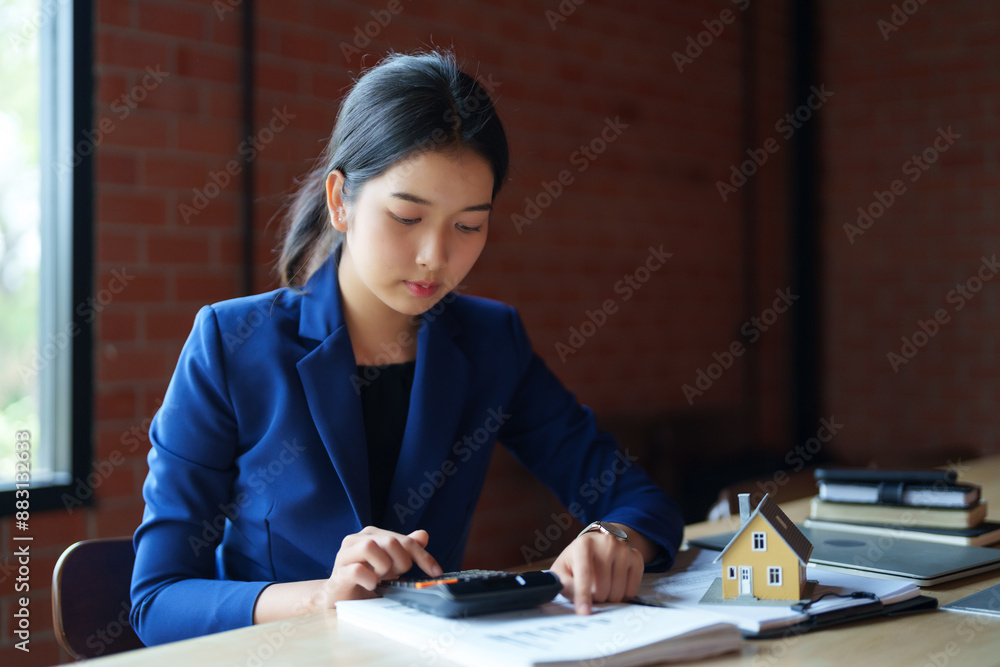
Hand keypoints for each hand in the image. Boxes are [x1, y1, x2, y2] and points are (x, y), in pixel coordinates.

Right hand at [324, 527, 442, 604]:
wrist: (341, 598)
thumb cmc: (368, 578)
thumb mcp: (392, 565)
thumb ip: (405, 549)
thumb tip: (423, 535)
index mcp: (373, 534)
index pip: (405, 540)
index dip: (423, 556)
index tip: (436, 572)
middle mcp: (357, 539)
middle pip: (390, 542)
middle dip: (401, 563)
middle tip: (395, 576)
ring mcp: (345, 554)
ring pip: (370, 547)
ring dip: (383, 567)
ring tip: (381, 578)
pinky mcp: (338, 572)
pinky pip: (357, 569)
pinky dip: (369, 579)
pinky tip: (371, 585)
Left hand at [549, 524, 643, 614]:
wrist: (598, 544)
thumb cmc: (577, 560)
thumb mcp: (562, 569)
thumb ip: (564, 584)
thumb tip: (577, 598)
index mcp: (584, 545)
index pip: (585, 575)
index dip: (583, 595)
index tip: (584, 612)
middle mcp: (606, 543)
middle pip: (602, 588)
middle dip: (595, 596)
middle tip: (591, 588)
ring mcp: (624, 550)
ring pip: (618, 592)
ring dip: (608, 597)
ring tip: (602, 585)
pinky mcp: (636, 557)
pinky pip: (631, 590)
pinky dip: (622, 595)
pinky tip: (615, 584)